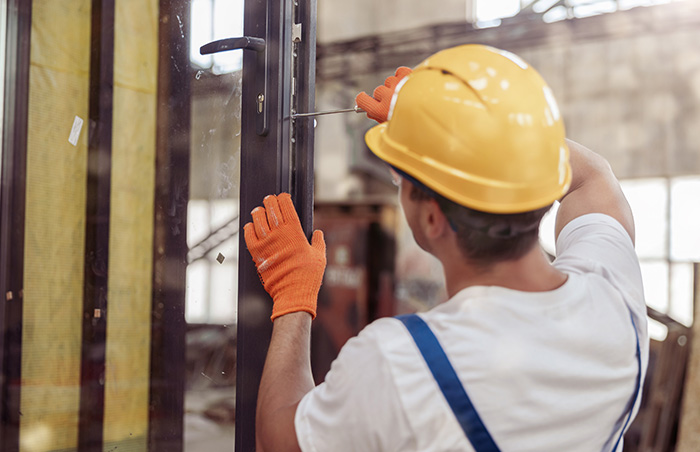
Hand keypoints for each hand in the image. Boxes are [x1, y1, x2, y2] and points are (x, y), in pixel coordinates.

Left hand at [243, 193, 325, 320]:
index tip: (282, 196)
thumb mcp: (319, 256)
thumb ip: (318, 242)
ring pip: (257, 219)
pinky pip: (248, 236)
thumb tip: (318, 233)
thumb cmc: (308, 276)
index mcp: (295, 231)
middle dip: (269, 202)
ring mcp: (265, 243)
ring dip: (258, 213)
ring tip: (259, 211)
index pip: (286, 206)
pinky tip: (250, 226)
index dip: (283, 199)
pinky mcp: (256, 254)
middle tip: (269, 199)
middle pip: (270, 209)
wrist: (292, 293)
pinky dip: (248, 228)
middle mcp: (278, 234)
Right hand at [355, 66, 412, 122]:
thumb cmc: (414, 122)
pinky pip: (399, 72)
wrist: (435, 111)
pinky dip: (402, 76)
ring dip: (394, 86)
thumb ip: (379, 118)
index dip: (362, 100)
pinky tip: (408, 83)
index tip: (363, 99)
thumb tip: (370, 113)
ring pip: (389, 81)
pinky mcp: (407, 75)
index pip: (361, 101)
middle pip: (377, 91)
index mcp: (380, 110)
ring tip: (406, 94)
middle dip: (384, 96)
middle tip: (394, 103)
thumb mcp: (393, 125)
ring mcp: (396, 85)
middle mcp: (386, 96)